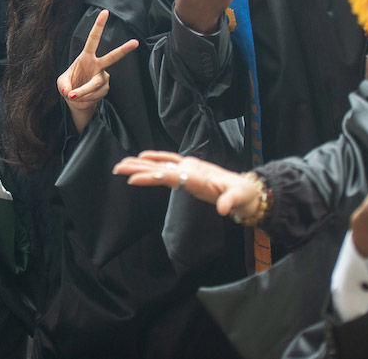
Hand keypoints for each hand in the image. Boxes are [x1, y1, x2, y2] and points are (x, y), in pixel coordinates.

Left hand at [58, 9, 138, 132]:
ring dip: (83, 92)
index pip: (93, 39)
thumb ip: (63, 85)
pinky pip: (95, 94)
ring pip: (96, 84)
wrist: (76, 101)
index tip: (105, 12)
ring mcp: (103, 77)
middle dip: (123, 50)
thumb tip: (69, 92)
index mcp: (86, 57)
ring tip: (73, 95)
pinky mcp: (105, 89)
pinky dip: (85, 98)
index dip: (99, 25)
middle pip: (112, 57)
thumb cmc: (68, 86)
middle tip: (135, 42)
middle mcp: (97, 65)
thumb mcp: (61, 83)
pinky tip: (83, 98)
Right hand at [113, 150, 261, 218]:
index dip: (152, 177)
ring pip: (161, 164)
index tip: (134, 179)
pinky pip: (169, 161)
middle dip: (139, 168)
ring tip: (122, 164)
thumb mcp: (240, 199)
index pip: (170, 176)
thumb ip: (231, 203)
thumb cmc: (243, 195)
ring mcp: (190, 167)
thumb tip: (224, 210)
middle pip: (160, 167)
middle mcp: (191, 169)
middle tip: (118, 168)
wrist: (249, 188)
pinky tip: (142, 157)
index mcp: (198, 177)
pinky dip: (155, 158)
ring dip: (141, 164)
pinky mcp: (190, 168)